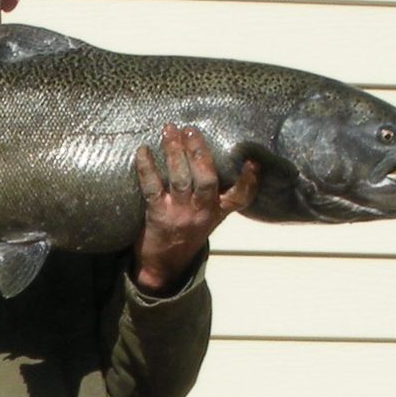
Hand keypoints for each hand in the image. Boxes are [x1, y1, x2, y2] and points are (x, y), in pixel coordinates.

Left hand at [132, 123, 259, 293]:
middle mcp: (201, 212)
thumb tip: (219, 159)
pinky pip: (152, 187)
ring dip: (174, 152)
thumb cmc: (185, 234)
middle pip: (206, 179)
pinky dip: (147, 168)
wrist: (163, 266)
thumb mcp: (209, 217)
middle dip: (199, 152)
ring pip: (180, 178)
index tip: (252, 162)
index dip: (249, 180)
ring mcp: (179, 214)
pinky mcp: (157, 215)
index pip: (241, 197)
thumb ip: (216, 195)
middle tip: (190, 130)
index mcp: (217, 212)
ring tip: (169, 131)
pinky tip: (143, 151)